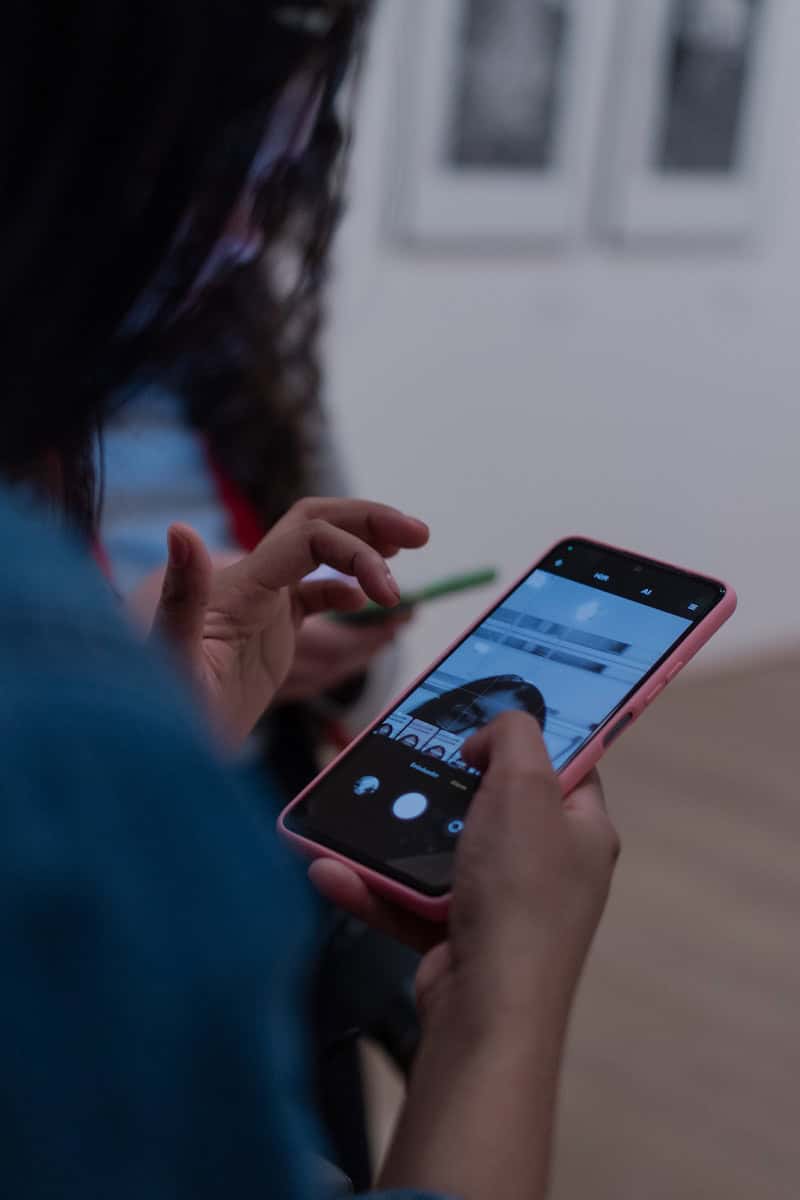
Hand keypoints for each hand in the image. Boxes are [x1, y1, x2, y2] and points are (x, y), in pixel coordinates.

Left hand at [150, 498, 428, 746]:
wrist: (150, 745)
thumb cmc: (156, 710)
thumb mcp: (170, 660)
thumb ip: (180, 596)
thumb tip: (180, 530)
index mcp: (240, 585)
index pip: (309, 537)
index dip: (358, 547)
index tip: (391, 588)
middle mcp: (251, 582)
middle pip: (319, 526)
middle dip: (370, 522)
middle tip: (421, 534)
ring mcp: (259, 603)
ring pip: (319, 554)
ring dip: (362, 548)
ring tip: (404, 552)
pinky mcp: (263, 628)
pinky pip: (311, 594)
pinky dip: (343, 589)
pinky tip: (361, 604)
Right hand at [312, 713, 618, 1199]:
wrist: (486, 1012)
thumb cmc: (518, 891)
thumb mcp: (526, 786)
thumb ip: (513, 735)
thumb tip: (491, 734)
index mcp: (582, 829)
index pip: (565, 765)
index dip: (527, 735)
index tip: (480, 712)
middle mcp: (548, 867)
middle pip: (494, 804)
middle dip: (444, 781)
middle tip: (405, 753)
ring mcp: (502, 906)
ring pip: (441, 852)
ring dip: (392, 834)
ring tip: (348, 812)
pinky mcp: (458, 938)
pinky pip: (410, 900)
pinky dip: (373, 886)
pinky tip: (329, 869)